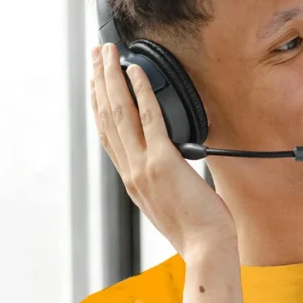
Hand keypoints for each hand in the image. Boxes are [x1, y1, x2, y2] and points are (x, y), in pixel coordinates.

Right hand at [90, 43, 236, 259]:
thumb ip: (166, 182)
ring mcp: (144, 167)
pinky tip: (137, 72)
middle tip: (96, 55)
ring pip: (120, 114)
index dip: (99, 105)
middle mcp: (131, 172)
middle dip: (100, 82)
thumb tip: (176, 165)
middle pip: (107, 118)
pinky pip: (150, 119)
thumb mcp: (172, 204)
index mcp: (132, 181)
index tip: (96, 83)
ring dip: (112, 78)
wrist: (207, 250)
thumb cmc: (199, 231)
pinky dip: (142, 92)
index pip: (108, 135)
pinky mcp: (164, 163)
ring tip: (107, 53)